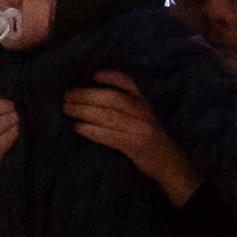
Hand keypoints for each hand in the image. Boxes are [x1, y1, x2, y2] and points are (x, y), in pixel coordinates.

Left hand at [65, 71, 200, 204]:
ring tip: (68, 109)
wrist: (169, 161)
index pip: (128, 83)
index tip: (94, 75)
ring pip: (108, 116)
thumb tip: (95, 89)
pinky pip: (109, 136)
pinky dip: (91, 131)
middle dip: (86, 95)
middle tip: (67, 96)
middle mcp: (142, 112)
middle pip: (112, 98)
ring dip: (84, 111)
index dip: (111, 77)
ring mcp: (139, 129)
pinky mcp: (133, 146)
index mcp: (144, 102)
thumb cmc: (150, 135)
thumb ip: (128, 101)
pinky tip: (78, 127)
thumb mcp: (143, 113)